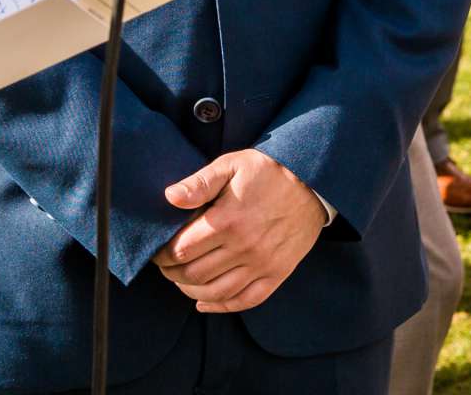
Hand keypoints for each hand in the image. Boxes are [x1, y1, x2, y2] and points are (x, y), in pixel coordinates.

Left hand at [152, 150, 325, 313]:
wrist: (312, 181)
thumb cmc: (267, 171)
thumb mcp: (231, 165)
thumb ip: (199, 182)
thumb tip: (170, 197)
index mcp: (227, 220)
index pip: (182, 250)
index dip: (163, 255)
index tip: (157, 252)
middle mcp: (244, 247)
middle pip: (195, 274)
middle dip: (173, 274)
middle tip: (166, 267)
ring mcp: (262, 263)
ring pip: (217, 292)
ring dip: (191, 292)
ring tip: (181, 282)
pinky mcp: (277, 273)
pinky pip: (246, 300)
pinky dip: (222, 306)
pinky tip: (205, 302)